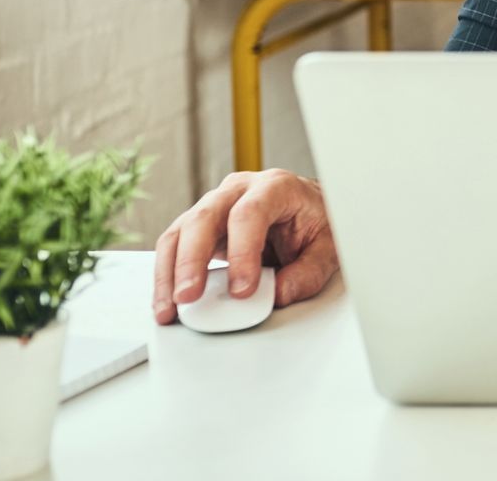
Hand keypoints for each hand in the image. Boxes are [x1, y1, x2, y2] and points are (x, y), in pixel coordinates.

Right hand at [152, 169, 338, 325]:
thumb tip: (278, 294)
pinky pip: (175, 247)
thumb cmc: (318, 221)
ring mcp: (216, 205)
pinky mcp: (202, 227)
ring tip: (169, 308)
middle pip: (205, 216)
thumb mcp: (329, 246)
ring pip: (181, 231)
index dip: (242, 252)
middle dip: (192, 260)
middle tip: (190, 297)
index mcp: (276, 187)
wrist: (310, 208)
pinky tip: (167, 300)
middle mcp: (239, 190)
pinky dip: (167, 275)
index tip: (242, 289)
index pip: (250, 213)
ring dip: (170, 272)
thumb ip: (308, 272)